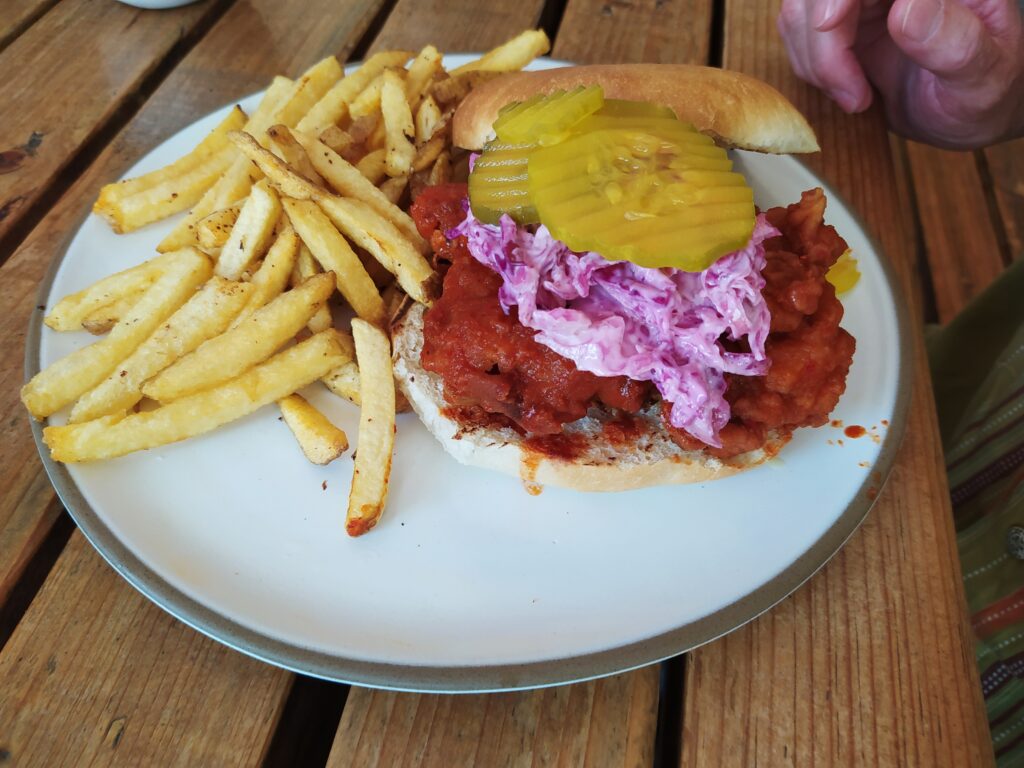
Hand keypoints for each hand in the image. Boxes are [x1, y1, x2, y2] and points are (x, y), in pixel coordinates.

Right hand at [777, 0, 1023, 147]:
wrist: (966, 113)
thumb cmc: (985, 92)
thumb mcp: (981, 75)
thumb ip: (953, 42)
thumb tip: (907, 9)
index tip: (829, 26)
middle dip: (822, 41)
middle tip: (852, 94)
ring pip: (801, 8)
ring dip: (814, 59)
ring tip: (854, 96)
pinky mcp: (844, 20)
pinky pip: (800, 31)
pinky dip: (811, 66)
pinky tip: (845, 88)